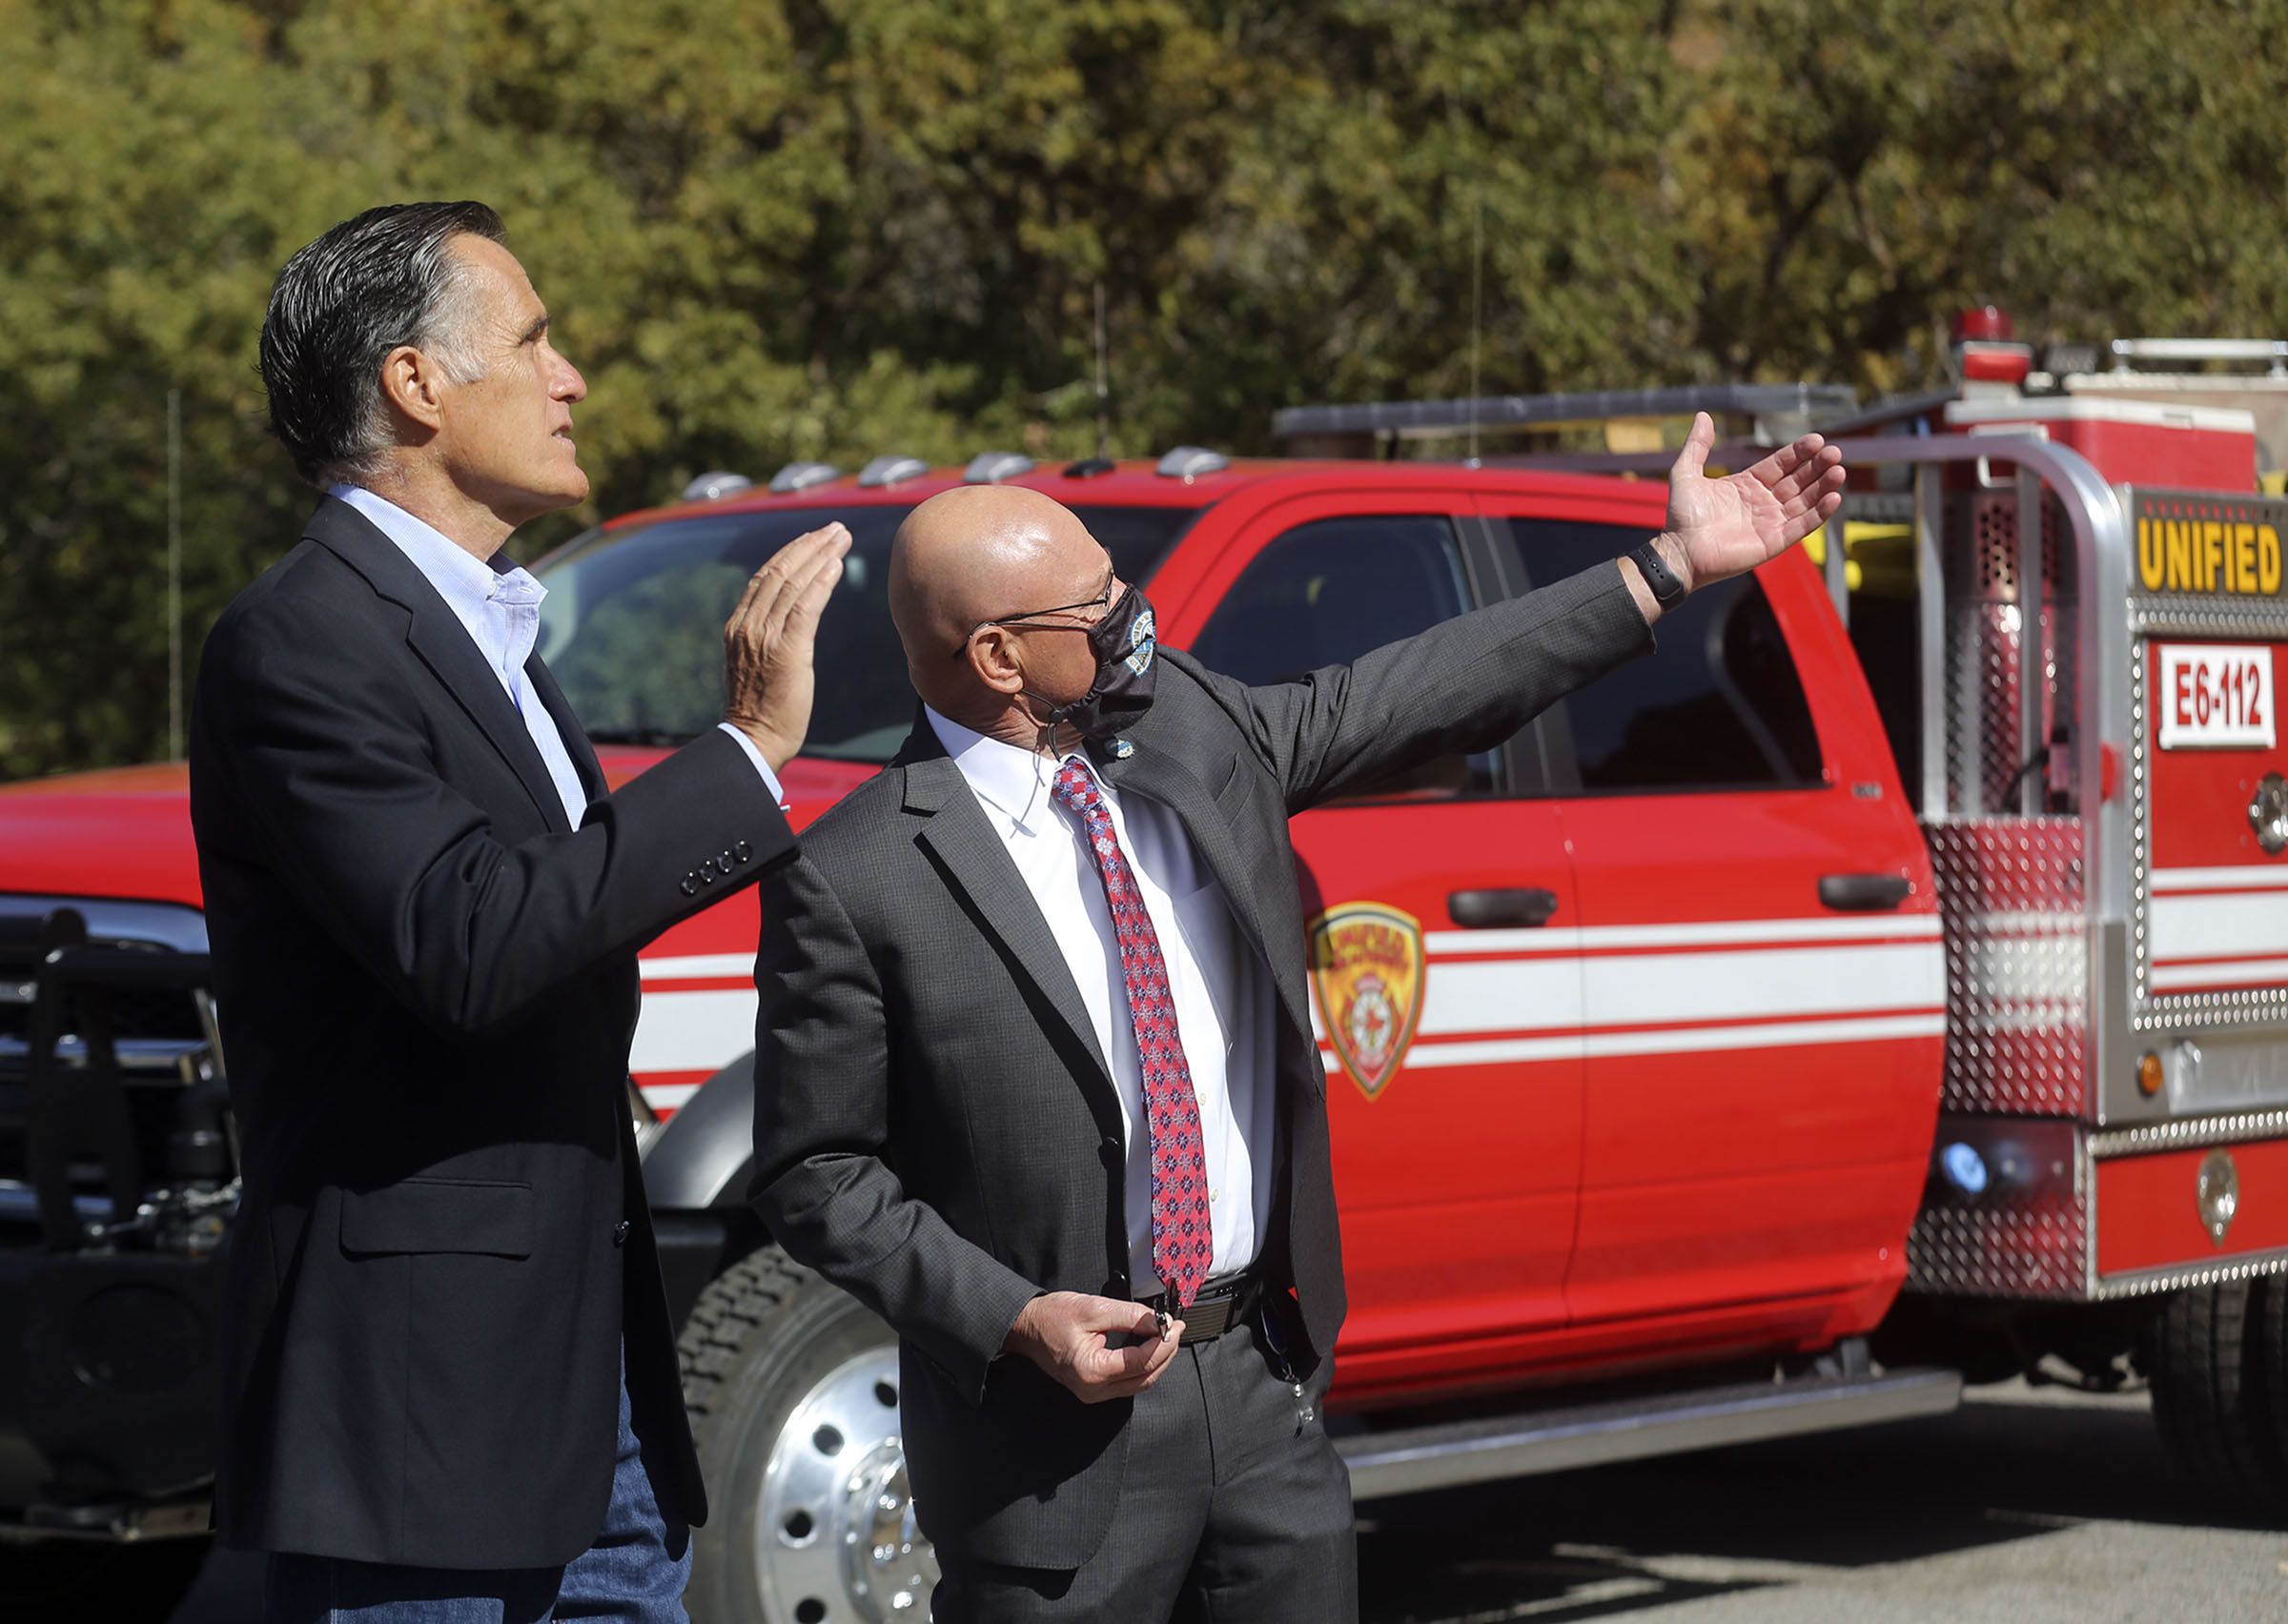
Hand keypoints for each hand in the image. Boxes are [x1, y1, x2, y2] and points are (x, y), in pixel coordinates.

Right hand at [721, 522, 850, 771]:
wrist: (754, 741)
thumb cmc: (761, 710)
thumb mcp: (756, 664)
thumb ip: (767, 638)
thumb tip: (789, 622)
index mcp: (738, 626)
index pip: (765, 577)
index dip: (791, 552)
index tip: (814, 538)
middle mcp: (748, 625)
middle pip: (780, 571)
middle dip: (810, 545)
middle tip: (835, 529)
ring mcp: (765, 637)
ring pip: (794, 583)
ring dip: (820, 555)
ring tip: (842, 538)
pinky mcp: (786, 651)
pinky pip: (806, 607)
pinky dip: (821, 583)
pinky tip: (837, 566)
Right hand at [1003, 1291, 1183, 1403]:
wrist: (1027, 1328)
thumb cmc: (1052, 1317)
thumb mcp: (1094, 1308)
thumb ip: (1130, 1316)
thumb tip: (1159, 1322)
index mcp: (1092, 1370)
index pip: (1142, 1361)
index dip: (1164, 1342)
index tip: (1174, 1323)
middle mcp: (1094, 1390)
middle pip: (1146, 1377)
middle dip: (1166, 1353)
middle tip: (1176, 1328)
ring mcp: (1094, 1393)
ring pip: (1140, 1383)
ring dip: (1157, 1361)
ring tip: (1167, 1335)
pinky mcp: (1094, 1389)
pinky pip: (1128, 1382)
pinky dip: (1143, 1366)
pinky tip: (1150, 1347)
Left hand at [1648, 410, 1846, 597]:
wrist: (1680, 551)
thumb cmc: (1681, 516)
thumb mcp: (1687, 473)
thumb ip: (1697, 445)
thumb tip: (1703, 414)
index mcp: (1747, 484)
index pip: (1781, 464)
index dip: (1799, 452)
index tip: (1817, 439)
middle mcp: (1763, 502)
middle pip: (1798, 480)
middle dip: (1817, 466)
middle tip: (1834, 452)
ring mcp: (1771, 522)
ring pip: (1805, 501)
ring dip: (1823, 487)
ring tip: (1838, 471)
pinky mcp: (1775, 542)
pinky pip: (1802, 526)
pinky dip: (1819, 514)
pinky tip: (1833, 498)